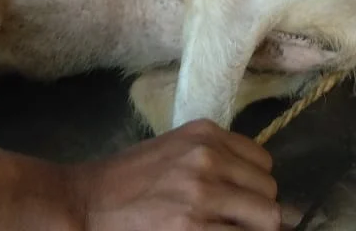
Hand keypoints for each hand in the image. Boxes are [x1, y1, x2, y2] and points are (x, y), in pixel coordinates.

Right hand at [69, 120, 282, 230]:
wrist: (86, 202)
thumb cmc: (128, 180)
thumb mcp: (176, 152)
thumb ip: (216, 162)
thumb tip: (259, 193)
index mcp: (206, 134)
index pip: (263, 163)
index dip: (256, 188)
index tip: (242, 204)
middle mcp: (209, 157)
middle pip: (269, 191)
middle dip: (259, 214)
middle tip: (235, 224)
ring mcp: (203, 193)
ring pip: (268, 219)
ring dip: (254, 230)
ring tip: (227, 230)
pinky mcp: (193, 228)